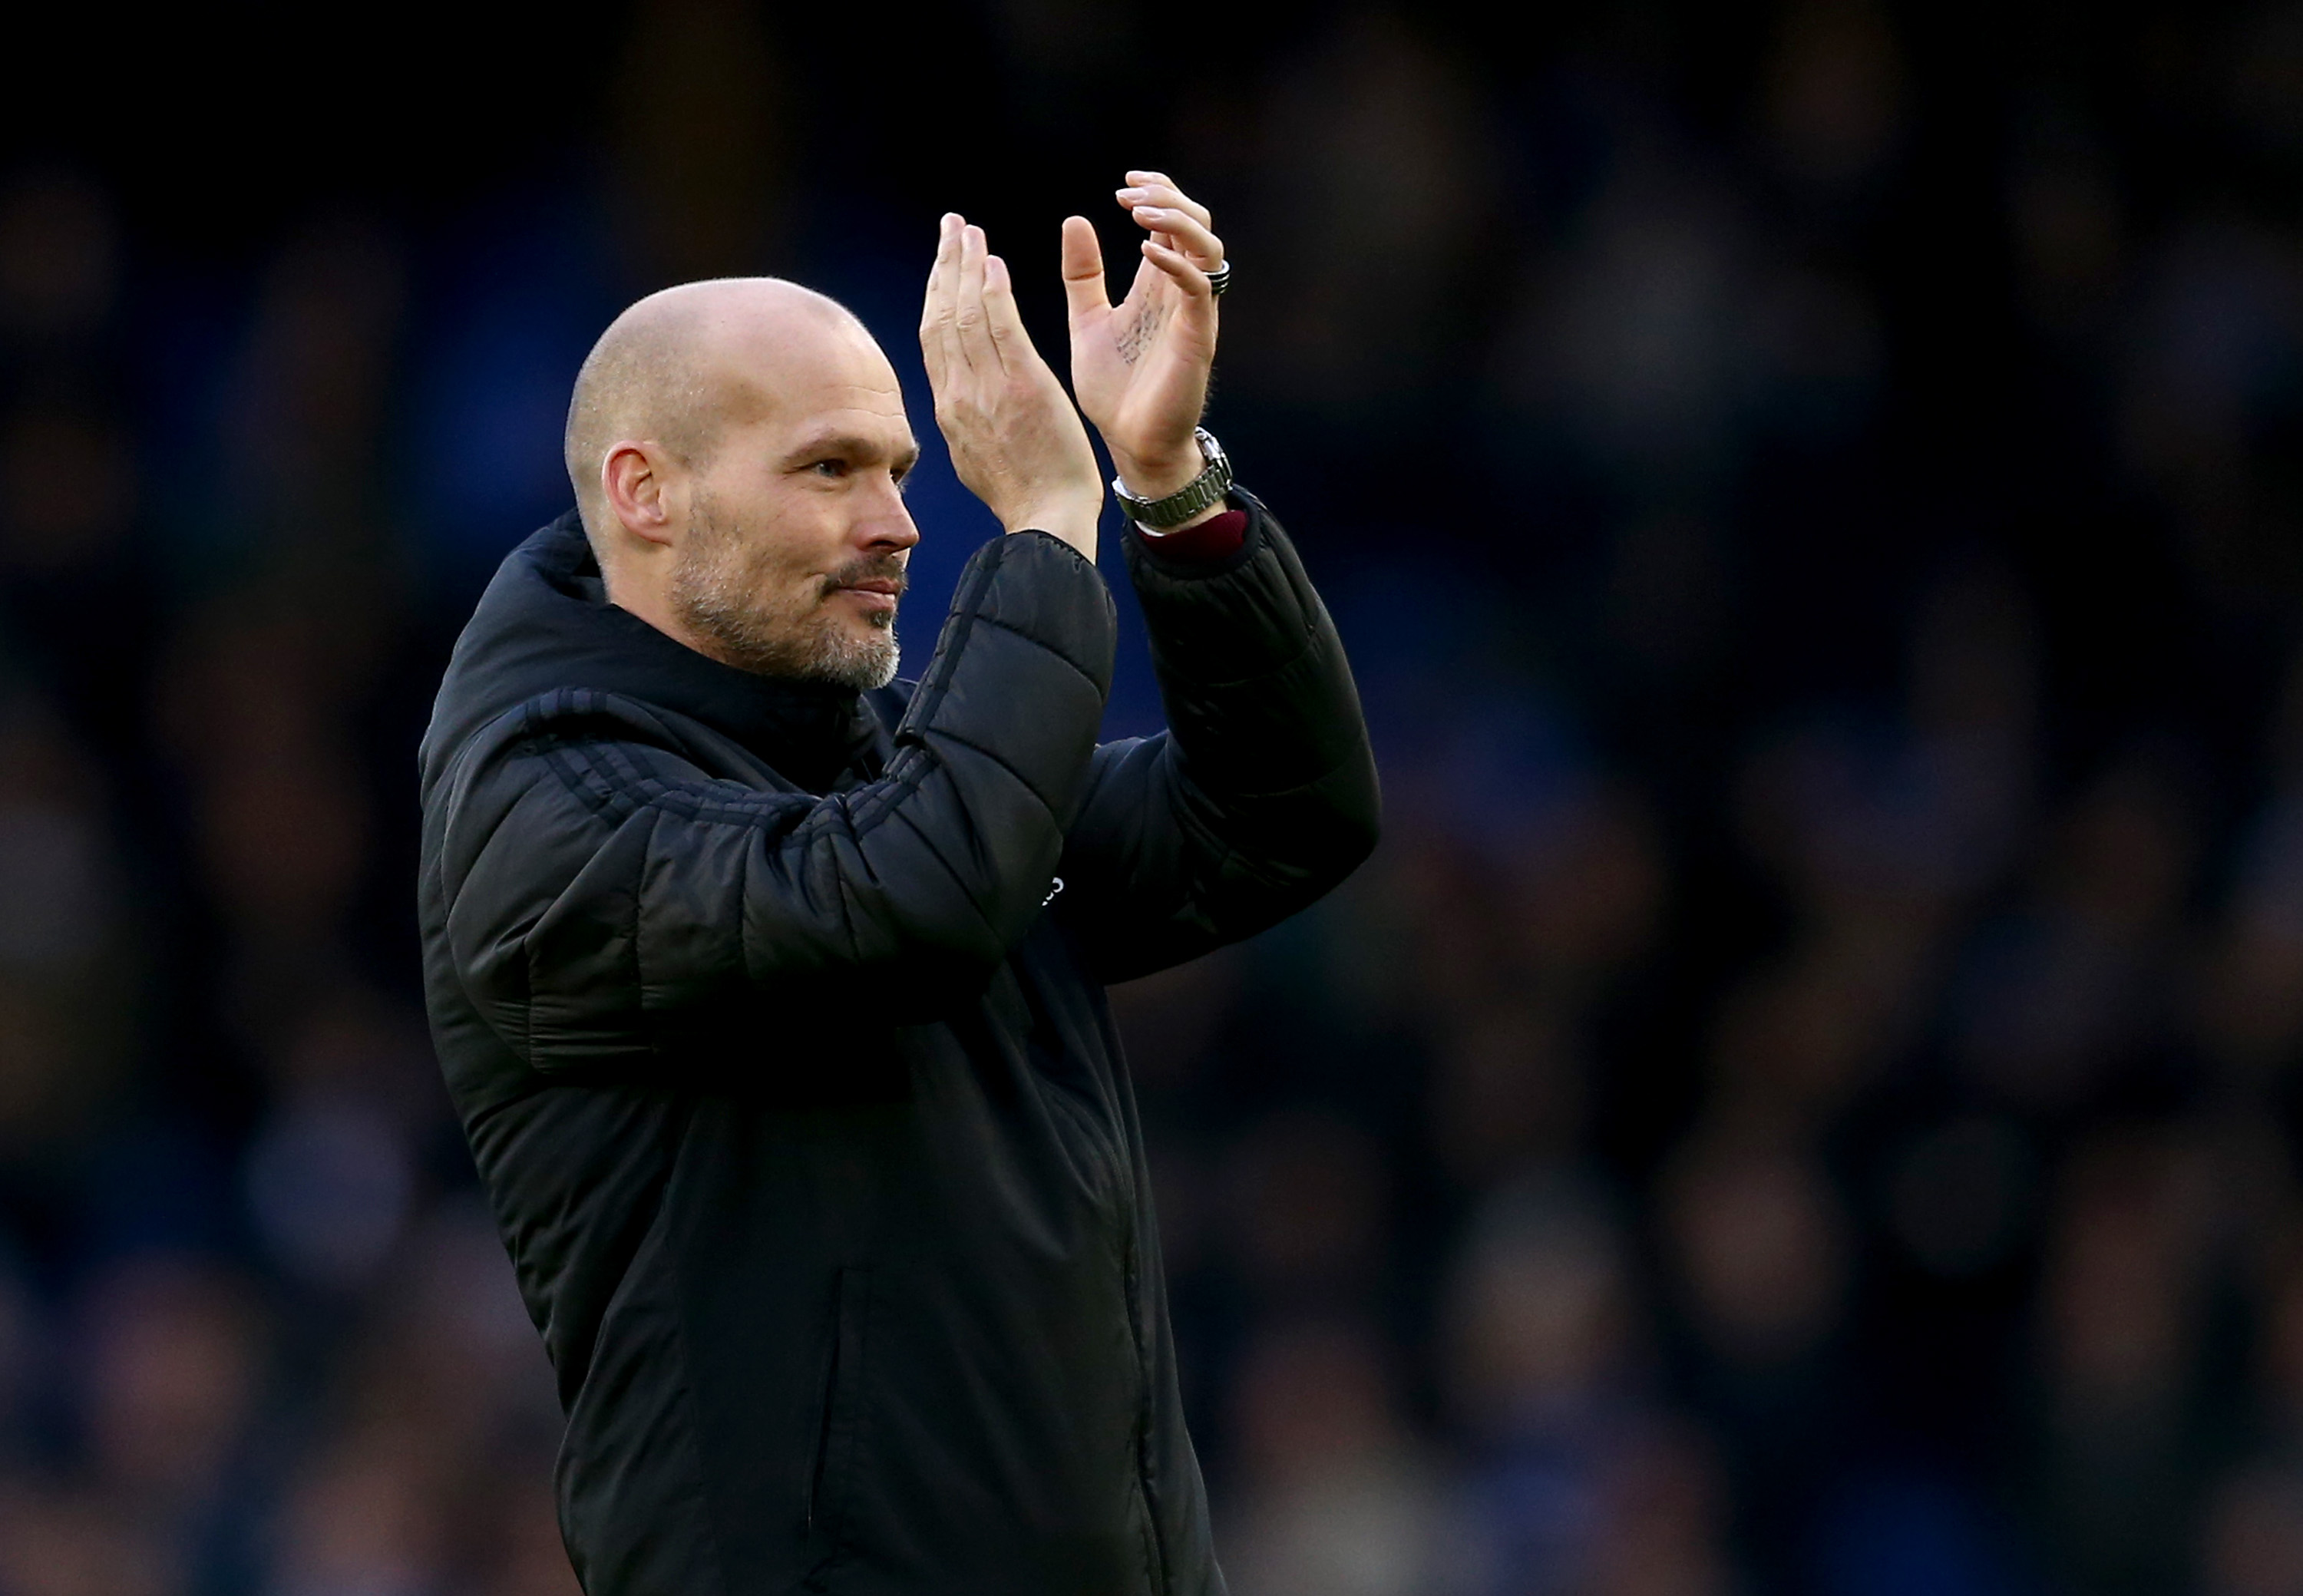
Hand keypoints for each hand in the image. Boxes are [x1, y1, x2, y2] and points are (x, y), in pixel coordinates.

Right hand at [921, 213, 1102, 559]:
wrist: (1046, 520)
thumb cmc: (1022, 494)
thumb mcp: (976, 457)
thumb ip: (964, 421)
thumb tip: (954, 401)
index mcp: (949, 408)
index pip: (934, 338)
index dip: (935, 293)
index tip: (940, 262)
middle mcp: (959, 394)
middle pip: (942, 316)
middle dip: (944, 265)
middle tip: (950, 226)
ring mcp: (987, 390)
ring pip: (967, 314)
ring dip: (966, 266)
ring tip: (969, 231)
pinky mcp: (1022, 387)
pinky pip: (1001, 329)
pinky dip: (994, 293)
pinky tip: (993, 263)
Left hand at [1062, 171, 1223, 507]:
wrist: (1129, 443)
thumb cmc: (1114, 388)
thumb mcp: (1087, 319)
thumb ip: (1083, 274)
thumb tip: (1076, 218)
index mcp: (1156, 283)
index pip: (1171, 221)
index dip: (1155, 194)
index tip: (1121, 187)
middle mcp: (1180, 292)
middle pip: (1197, 223)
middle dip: (1168, 198)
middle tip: (1128, 194)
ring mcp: (1192, 313)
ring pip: (1208, 247)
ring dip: (1176, 221)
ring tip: (1138, 213)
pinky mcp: (1196, 338)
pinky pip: (1200, 289)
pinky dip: (1177, 264)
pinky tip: (1145, 252)